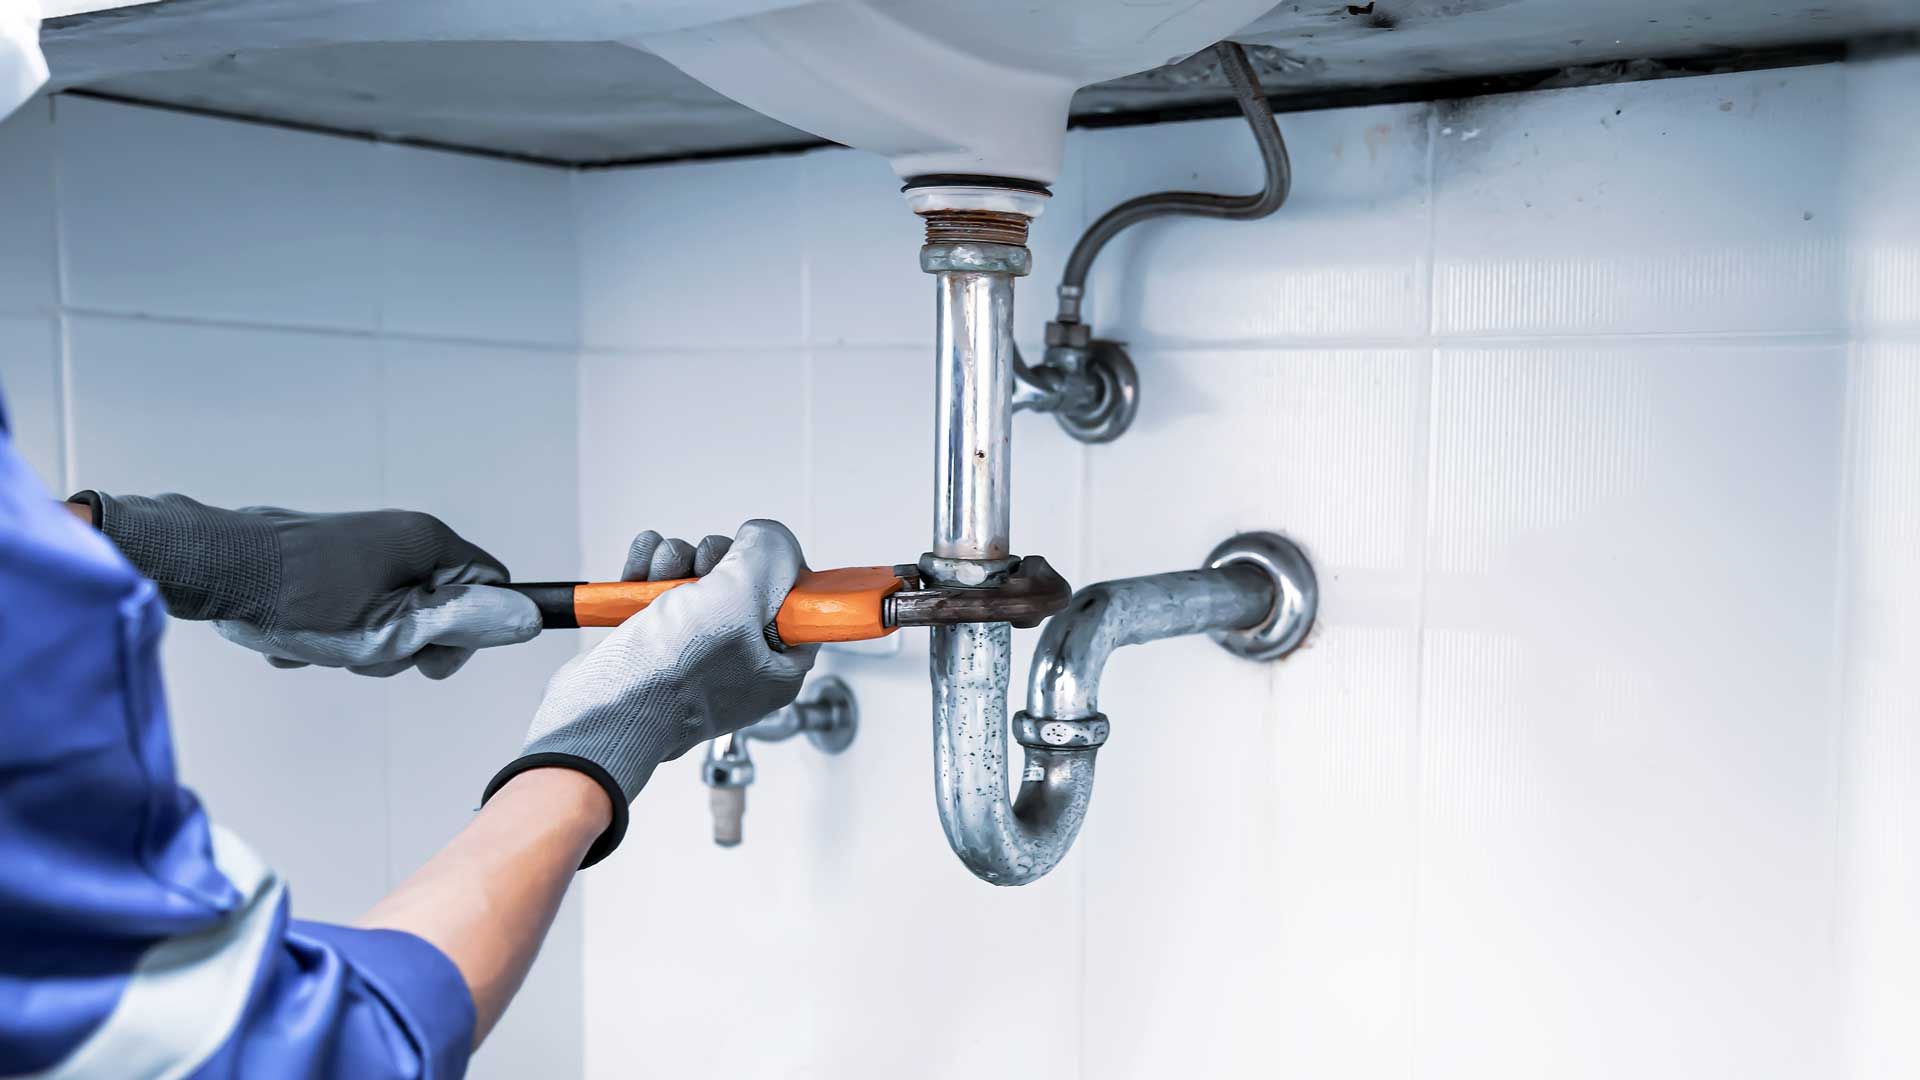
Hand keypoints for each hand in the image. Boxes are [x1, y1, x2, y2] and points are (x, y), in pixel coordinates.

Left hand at [84, 492, 540, 678]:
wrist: (216, 568)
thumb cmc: (298, 597)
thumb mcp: (394, 629)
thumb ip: (464, 625)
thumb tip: (527, 617)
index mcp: (427, 541)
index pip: (490, 586)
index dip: (469, 632)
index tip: (430, 658)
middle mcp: (400, 534)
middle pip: (439, 605)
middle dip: (405, 644)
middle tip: (364, 652)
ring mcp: (362, 545)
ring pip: (391, 612)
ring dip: (362, 642)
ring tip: (323, 643)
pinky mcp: (327, 558)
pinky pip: (351, 605)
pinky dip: (331, 628)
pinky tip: (299, 634)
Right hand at [484, 520, 817, 865]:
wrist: (600, 712)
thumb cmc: (671, 678)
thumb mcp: (739, 601)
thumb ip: (768, 556)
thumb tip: (767, 535)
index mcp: (779, 664)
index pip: (797, 601)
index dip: (774, 570)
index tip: (751, 560)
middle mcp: (742, 659)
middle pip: (743, 580)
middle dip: (713, 561)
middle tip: (699, 575)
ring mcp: (696, 650)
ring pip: (697, 578)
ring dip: (674, 563)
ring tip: (657, 580)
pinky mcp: (656, 640)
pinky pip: (660, 587)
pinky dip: (646, 572)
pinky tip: (635, 576)